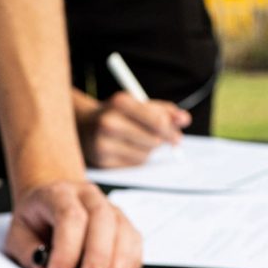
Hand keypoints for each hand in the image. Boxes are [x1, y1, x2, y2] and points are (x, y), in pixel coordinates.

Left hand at [5, 180, 142, 267]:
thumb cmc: (36, 221)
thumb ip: (28, 253)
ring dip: (119, 260)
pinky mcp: (123, 224)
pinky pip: (134, 240)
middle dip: (97, 255)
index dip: (66, 250)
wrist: (50, 202)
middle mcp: (88, 196)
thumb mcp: (18, 234)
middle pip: (101, 219)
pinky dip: (129, 262)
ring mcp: (109, 207)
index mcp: (58, 194)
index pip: (68, 217)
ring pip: (122, 228)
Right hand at [74, 90, 190, 167]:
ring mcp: (103, 144)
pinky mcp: (102, 162)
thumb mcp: (137, 104)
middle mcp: (109, 123)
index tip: (178, 137)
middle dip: (161, 141)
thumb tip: (184, 120)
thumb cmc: (116, 113)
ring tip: (139, 141)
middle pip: (153, 141)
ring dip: (148, 150)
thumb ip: (163, 110)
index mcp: (120, 102)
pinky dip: (137, 158)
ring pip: (145, 155)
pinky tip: (128, 149)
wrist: (83, 125)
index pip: (157, 121)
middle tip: (165, 140)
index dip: (171, 131)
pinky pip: (134, 165)